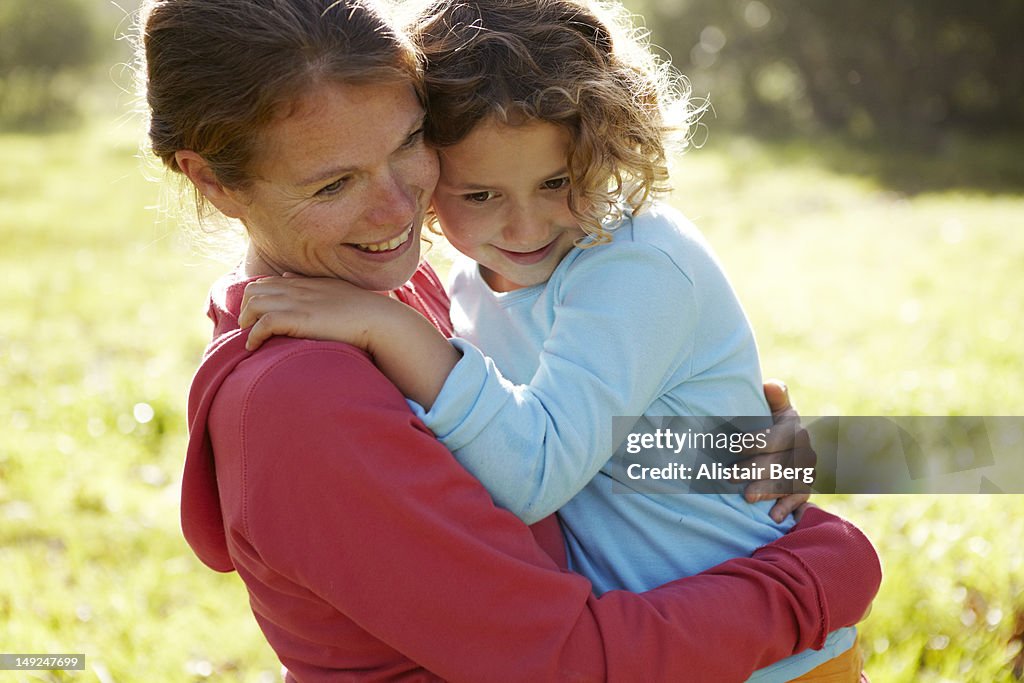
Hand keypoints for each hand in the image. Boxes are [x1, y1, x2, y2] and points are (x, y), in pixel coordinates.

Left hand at [239, 274, 390, 351]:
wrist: (379, 319)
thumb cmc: (362, 311)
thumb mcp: (334, 290)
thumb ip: (311, 285)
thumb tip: (287, 277)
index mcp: (306, 283)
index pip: (267, 283)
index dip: (256, 299)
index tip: (256, 317)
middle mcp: (297, 289)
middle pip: (253, 290)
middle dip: (245, 309)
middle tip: (249, 328)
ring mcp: (297, 302)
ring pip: (253, 303)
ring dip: (246, 321)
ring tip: (250, 338)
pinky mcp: (299, 319)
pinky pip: (263, 323)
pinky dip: (253, 335)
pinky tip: (254, 347)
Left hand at [738, 379, 816, 522]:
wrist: (793, 448)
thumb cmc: (775, 425)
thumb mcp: (777, 409)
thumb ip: (775, 396)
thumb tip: (769, 385)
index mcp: (794, 429)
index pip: (774, 437)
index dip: (753, 442)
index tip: (731, 446)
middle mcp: (805, 451)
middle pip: (780, 463)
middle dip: (754, 470)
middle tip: (729, 475)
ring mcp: (807, 472)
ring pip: (789, 482)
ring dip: (769, 490)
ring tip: (747, 497)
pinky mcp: (806, 489)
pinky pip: (801, 500)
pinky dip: (788, 508)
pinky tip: (774, 516)